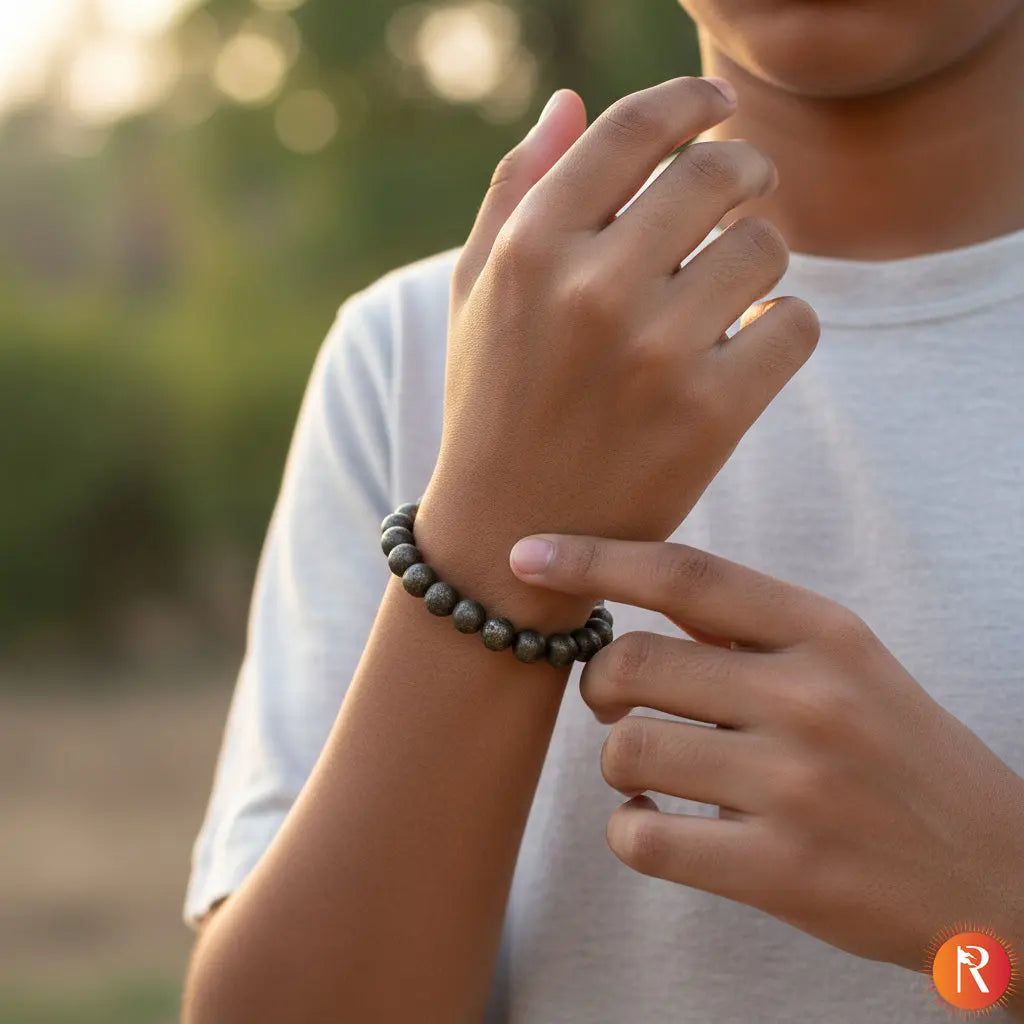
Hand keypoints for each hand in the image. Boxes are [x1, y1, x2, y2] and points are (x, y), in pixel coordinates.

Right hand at [416, 77, 818, 622]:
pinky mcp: (708, 417)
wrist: (511, 531)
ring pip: (766, 247)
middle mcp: (590, 292)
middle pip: (716, 173)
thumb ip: (516, 191)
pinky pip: (796, 324)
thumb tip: (571, 102)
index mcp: (530, 249)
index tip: (719, 101)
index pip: (635, 129)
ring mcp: (653, 356)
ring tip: (734, 283)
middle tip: (748, 187)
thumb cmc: (493, 400)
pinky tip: (752, 339)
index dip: (691, 98)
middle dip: (746, 169)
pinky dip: (785, 324)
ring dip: (763, 254)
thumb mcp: (477, 292)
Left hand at [509, 532, 1023, 972]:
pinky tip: (661, 827)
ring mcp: (796, 786)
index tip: (526, 554)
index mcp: (825, 632)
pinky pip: (642, 838)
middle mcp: (810, 697)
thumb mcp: (848, 665)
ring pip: (625, 750)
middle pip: (631, 662)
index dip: (593, 557)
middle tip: (619, 703)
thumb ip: (750, 631)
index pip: (684, 574)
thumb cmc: (900, 755)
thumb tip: (633, 599)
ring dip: (620, 763)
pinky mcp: (782, 870)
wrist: (1000, 874)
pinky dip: (631, 832)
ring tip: (660, 774)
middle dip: (599, 684)